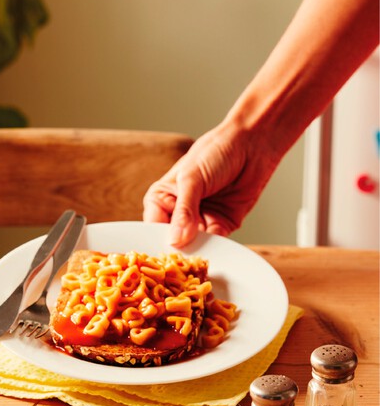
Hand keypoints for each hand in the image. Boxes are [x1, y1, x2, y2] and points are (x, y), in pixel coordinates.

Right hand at [143, 122, 281, 246]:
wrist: (253, 143)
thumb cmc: (215, 151)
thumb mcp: (192, 179)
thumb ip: (184, 211)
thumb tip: (175, 240)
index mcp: (162, 198)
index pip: (153, 226)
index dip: (157, 241)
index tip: (162, 256)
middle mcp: (179, 212)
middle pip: (173, 240)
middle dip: (177, 251)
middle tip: (180, 262)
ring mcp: (200, 220)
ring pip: (194, 245)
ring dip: (198, 251)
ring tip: (198, 259)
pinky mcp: (222, 225)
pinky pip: (215, 243)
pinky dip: (216, 248)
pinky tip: (215, 250)